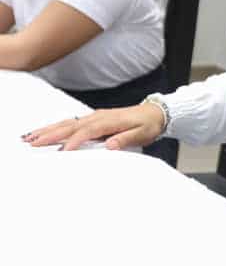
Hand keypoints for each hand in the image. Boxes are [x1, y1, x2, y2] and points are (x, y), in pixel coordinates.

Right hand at [24, 103, 166, 150]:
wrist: (155, 112)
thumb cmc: (148, 124)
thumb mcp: (142, 133)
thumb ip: (126, 139)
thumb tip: (111, 145)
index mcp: (109, 121)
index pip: (87, 132)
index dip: (75, 142)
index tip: (63, 152)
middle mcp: (98, 117)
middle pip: (70, 126)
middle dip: (51, 134)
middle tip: (34, 143)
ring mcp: (94, 117)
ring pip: (67, 123)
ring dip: (49, 130)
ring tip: (31, 138)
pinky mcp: (92, 119)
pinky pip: (70, 123)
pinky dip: (56, 128)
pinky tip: (44, 133)